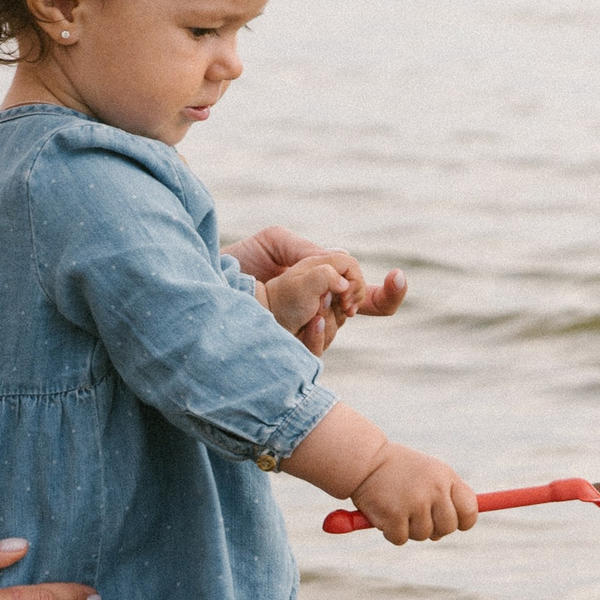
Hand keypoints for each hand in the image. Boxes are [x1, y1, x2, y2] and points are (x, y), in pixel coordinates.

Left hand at [224, 227, 406, 351]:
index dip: (388, 293)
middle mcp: (315, 314)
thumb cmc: (237, 263)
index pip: (364, 297)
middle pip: (354, 313)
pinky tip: (311, 321)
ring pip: (335, 331)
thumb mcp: (276, 244)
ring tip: (310, 304)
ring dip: (329, 314)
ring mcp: (300, 336)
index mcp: (320, 288)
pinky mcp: (284, 355)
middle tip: (340, 295)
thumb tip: (339, 272)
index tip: (398, 277)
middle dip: (353, 299)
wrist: (201, 283)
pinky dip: (318, 336)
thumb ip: (311, 252)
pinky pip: (313, 352)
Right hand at [346, 443, 477, 544]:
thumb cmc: (397, 469)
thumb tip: (450, 529)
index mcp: (445, 478)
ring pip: (423, 535)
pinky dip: (391, 532)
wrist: (364, 461)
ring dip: (409, 529)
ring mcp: (414, 504)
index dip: (463, 521)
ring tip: (397, 509)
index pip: (469, 510)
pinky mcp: (394, 516)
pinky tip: (384, 514)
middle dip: (435, 529)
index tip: (453, 522)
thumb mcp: (428, 473)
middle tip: (418, 519)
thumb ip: (444, 496)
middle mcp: (434, 491)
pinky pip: (401, 539)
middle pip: (448, 527)